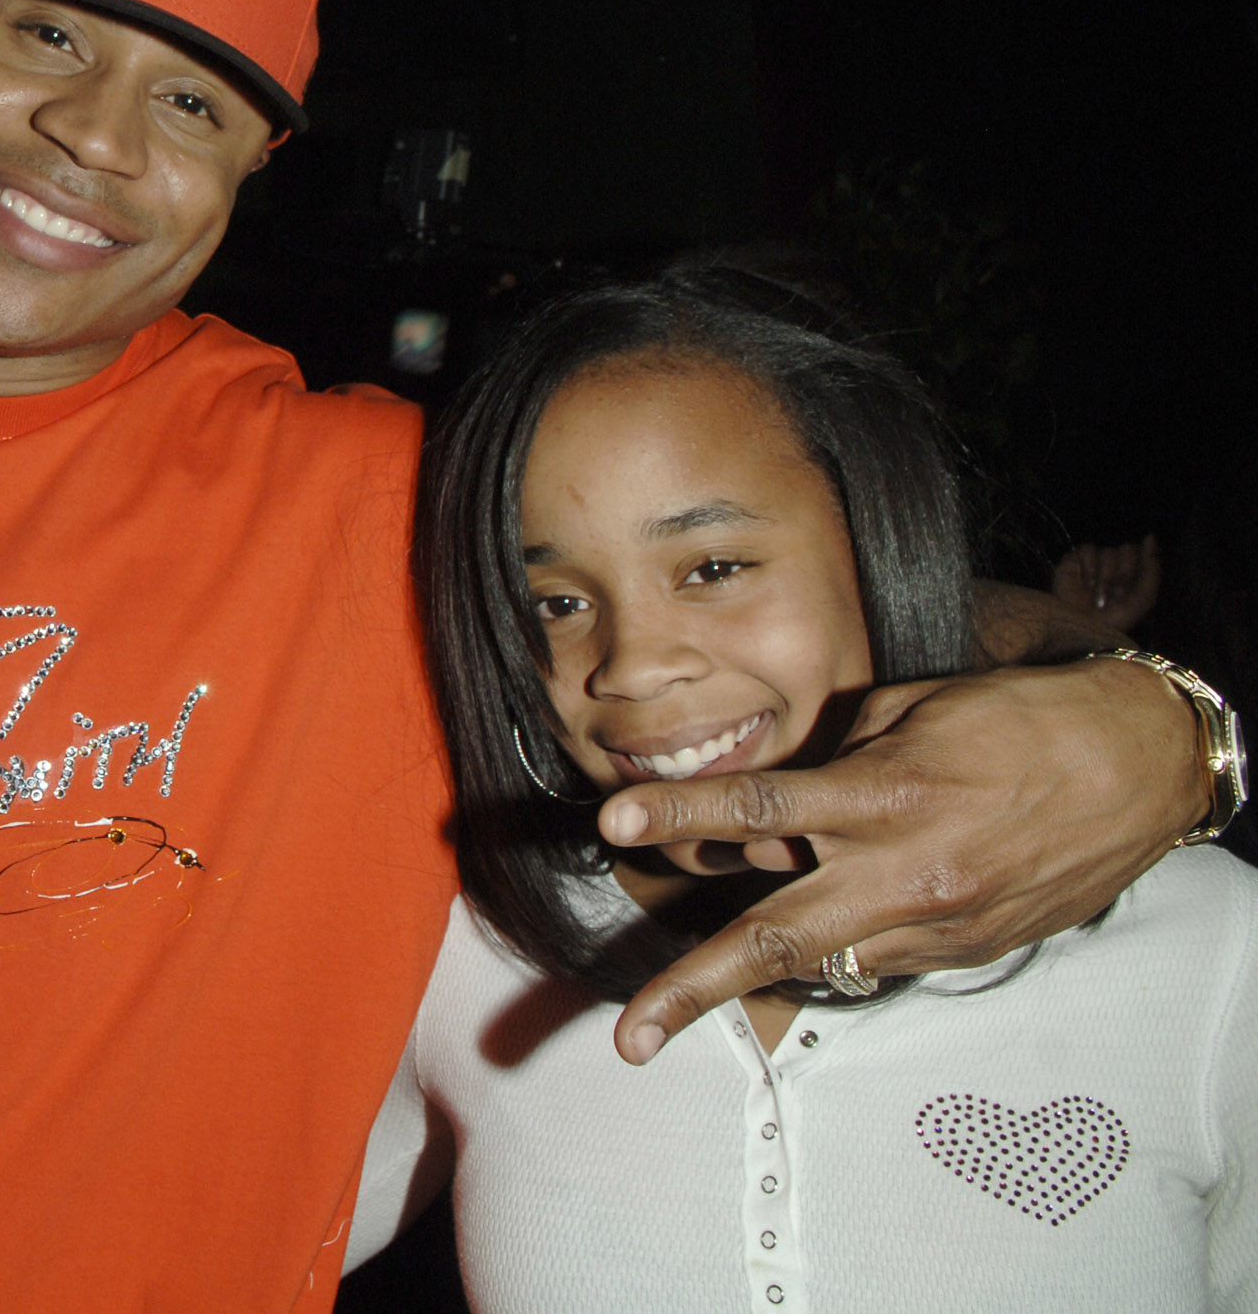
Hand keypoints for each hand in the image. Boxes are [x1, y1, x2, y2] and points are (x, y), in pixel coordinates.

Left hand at [597, 655, 1200, 1063]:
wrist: (1136, 767)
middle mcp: (903, 874)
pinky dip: (831, 949)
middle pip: (776, 938)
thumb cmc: (1013, 720)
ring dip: (750, 973)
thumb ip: (828, 759)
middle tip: (630, 1036)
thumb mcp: (906, 713)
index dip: (679, 812)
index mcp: (883, 797)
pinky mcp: (963, 952)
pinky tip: (811, 931)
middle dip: (693, 989)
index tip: (612, 820)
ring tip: (670, 1005)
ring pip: (819, 960)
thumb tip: (760, 805)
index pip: (759, 808)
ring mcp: (935, 925)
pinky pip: (871, 960)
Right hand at [1052, 536, 1162, 632]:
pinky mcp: (1073, 561)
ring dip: (1104, 576)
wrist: (1083, 629)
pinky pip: (1087, 549)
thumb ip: (1152, 568)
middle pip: (1126, 549)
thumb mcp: (1144, 597)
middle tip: (1114, 594)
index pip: (1141, 552)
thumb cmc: (1116, 618)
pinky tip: (1084, 583)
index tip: (1129, 589)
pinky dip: (1088, 567)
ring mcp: (1093, 562)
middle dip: (1122, 574)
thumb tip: (1150, 536)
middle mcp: (1113, 564)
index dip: (1137, 569)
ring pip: (1107, 551)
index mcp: (1133, 571)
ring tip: (1096, 595)